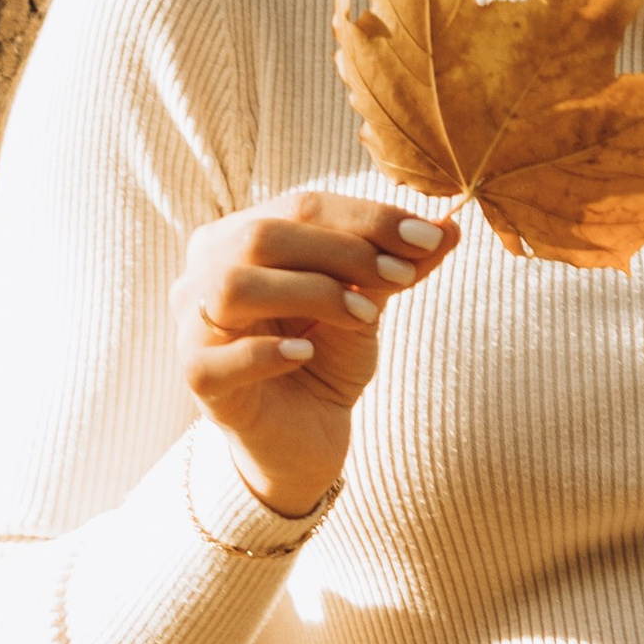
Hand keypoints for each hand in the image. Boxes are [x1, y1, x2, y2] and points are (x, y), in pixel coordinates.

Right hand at [173, 190, 458, 519]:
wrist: (306, 437)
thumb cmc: (326, 358)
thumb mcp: (366, 304)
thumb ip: (396, 265)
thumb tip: (451, 226)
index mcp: (241, 236)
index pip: (300, 206)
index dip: (367, 218)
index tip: (428, 236)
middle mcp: (205, 271)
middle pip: (262, 236)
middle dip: (344, 251)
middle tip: (402, 277)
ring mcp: (192, 325)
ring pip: (233, 286)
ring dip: (310, 293)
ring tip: (364, 316)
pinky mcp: (196, 379)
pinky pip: (216, 359)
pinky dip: (265, 353)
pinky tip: (306, 353)